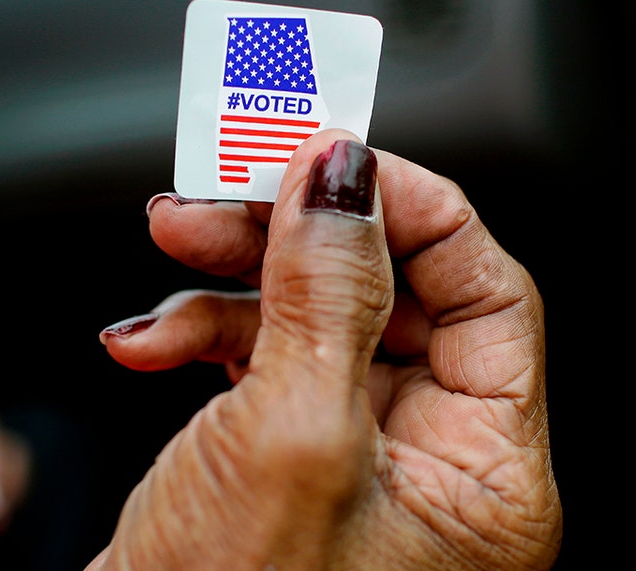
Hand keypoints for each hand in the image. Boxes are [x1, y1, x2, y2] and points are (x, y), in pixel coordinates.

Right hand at [91, 130, 560, 568]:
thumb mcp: (290, 436)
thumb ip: (327, 292)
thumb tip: (344, 174)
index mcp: (483, 476)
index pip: (485, 293)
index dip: (412, 211)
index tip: (331, 158)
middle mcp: (432, 466)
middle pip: (389, 291)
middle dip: (298, 234)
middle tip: (223, 191)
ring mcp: (356, 460)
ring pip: (316, 313)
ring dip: (238, 276)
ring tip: (170, 249)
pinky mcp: (285, 457)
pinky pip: (264, 358)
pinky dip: (205, 332)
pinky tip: (150, 337)